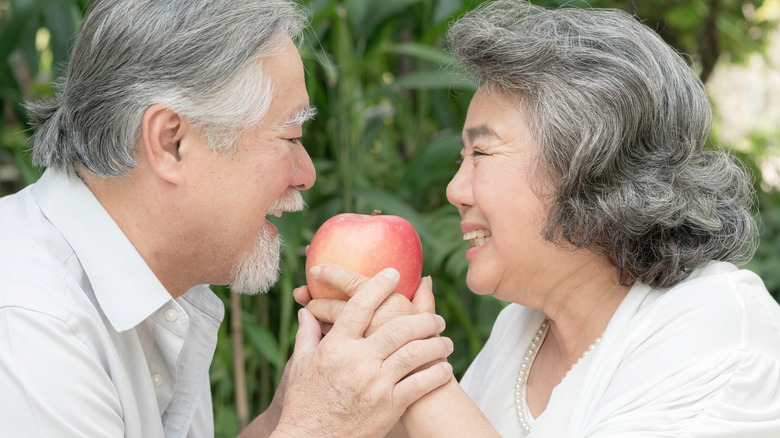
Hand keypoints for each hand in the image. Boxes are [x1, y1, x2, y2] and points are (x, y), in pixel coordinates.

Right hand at [273, 268, 453, 436]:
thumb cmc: (304, 402)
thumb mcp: (300, 365)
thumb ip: (308, 334)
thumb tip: (306, 311)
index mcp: (336, 346)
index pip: (360, 306)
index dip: (378, 286)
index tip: (393, 274)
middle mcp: (358, 360)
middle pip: (398, 327)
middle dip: (422, 319)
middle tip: (436, 318)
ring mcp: (376, 383)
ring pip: (415, 353)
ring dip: (436, 343)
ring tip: (445, 341)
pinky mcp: (389, 406)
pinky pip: (420, 384)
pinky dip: (436, 373)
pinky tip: (445, 369)